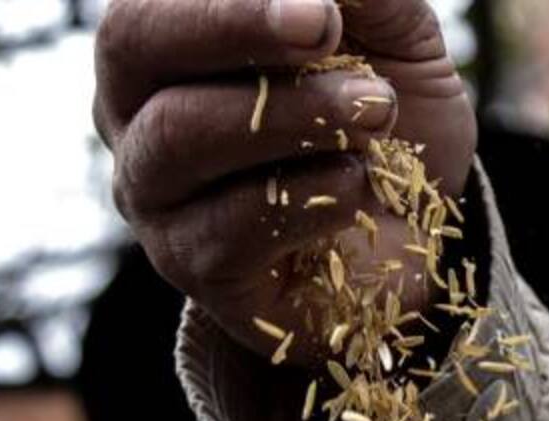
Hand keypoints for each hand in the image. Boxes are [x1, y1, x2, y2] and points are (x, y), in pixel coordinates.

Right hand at [93, 0, 476, 360]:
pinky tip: (359, 185)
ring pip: (179, 134)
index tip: (321, 5)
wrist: (417, 237)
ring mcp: (155, 196)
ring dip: (289, 114)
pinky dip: (309, 196)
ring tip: (375, 111)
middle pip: (131, 44)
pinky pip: (229, 226)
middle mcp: (137, 112)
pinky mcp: (195, 267)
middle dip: (233, 24)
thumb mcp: (394, 41)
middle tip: (325, 28)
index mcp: (168, 41)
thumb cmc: (385, 126)